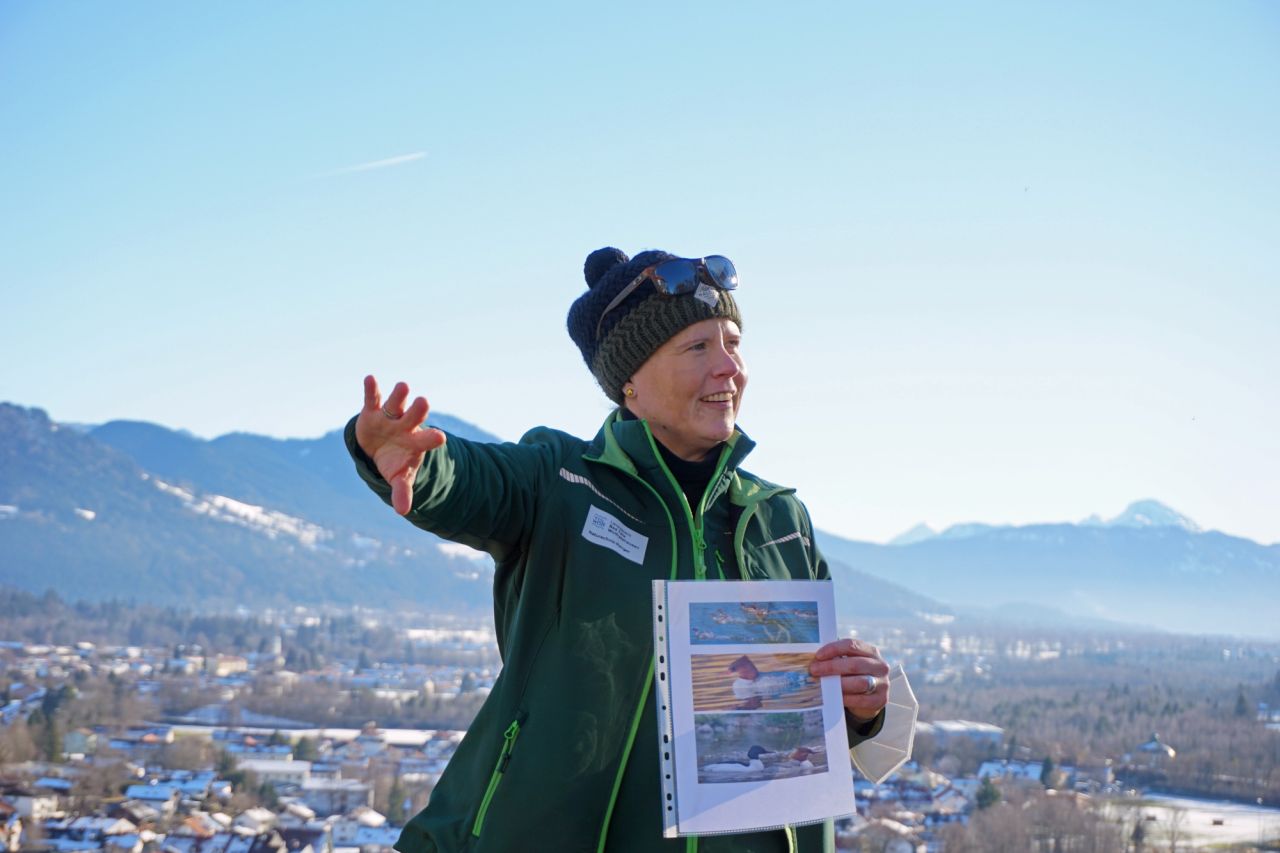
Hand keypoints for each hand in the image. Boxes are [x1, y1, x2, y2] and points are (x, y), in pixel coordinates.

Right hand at [355, 375, 446, 514]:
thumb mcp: (399, 477)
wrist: (380, 448)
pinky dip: (371, 389)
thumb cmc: (395, 462)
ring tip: (403, 386)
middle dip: (418, 411)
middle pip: (414, 417)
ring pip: (396, 404)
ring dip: (399, 395)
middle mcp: (405, 426)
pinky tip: (369, 378)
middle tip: (424, 402)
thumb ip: (402, 491)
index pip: (426, 440)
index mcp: (416, 442)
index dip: (432, 438)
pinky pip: (372, 398)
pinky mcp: (372, 411)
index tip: (441, 437)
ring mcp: (390, 416)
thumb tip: (404, 511)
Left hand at [809, 638, 889, 722]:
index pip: (852, 645)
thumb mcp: (849, 663)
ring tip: (824, 685)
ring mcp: (882, 683)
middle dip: (832, 667)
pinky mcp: (881, 700)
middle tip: (814, 670)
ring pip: (860, 682)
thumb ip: (837, 659)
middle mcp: (880, 666)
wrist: (869, 697)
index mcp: (871, 652)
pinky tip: (835, 697)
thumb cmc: (854, 675)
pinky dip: (846, 698)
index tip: (818, 655)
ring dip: (839, 684)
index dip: (834, 649)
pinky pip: (862, 699)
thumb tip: (815, 660)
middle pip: (855, 664)